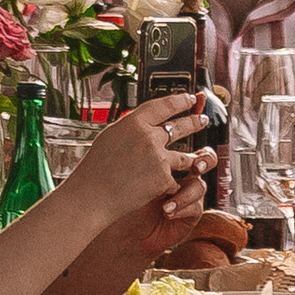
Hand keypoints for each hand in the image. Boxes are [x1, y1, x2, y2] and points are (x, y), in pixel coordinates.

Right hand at [73, 93, 212, 238]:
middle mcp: (149, 137)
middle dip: (195, 122)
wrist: (91, 195)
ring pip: (185, 156)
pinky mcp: (163, 180)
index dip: (181, 100)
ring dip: (194, 158)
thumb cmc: (95, 168)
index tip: (191, 98)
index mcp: (134, 122)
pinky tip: (170, 188)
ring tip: (199, 157)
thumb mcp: (111, 136)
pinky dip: (171, 185)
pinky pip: (175, 180)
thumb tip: (148, 123)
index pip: (165, 105)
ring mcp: (158, 158)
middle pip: (181, 126)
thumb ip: (132, 128)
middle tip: (202, 119)